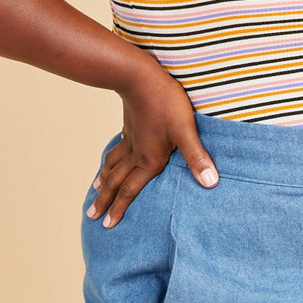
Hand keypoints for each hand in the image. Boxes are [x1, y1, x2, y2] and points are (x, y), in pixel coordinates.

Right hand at [86, 57, 218, 227]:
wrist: (140, 77)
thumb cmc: (166, 104)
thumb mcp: (186, 131)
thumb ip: (197, 158)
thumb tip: (211, 183)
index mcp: (149, 160)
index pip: (131, 190)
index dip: (120, 208)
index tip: (108, 224)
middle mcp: (136, 154)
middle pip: (116, 182)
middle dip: (105, 201)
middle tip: (92, 216)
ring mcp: (130, 140)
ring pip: (112, 165)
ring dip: (103, 181)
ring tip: (95, 191)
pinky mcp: (129, 126)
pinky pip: (116, 149)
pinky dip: (109, 159)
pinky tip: (109, 159)